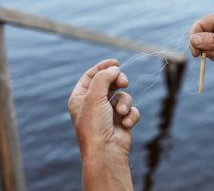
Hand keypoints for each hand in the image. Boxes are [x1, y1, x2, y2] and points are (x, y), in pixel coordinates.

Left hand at [68, 60, 139, 190]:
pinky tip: (125, 124)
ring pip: (123, 96)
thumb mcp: (94, 96)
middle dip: (118, 82)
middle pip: (110, 83)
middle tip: (123, 83)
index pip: (92, 76)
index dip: (103, 67)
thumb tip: (115, 69)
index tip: (116, 62)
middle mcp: (94, 104)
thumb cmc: (94, 125)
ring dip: (124, 103)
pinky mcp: (121, 120)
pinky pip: (131, 110)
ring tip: (120, 113)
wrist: (106, 151)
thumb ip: (104, 78)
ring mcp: (108, 112)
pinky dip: (130, 115)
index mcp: (81, 98)